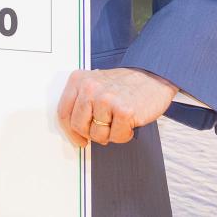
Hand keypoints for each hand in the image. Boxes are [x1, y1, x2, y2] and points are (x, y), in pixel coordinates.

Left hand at [56, 67, 176, 147]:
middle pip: (78, 126)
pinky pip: (117, 137)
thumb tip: (74, 132)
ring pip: (97, 134)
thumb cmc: (124, 84)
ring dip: (110, 134)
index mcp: (78, 80)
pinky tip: (129, 122)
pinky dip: (124, 135)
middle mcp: (89, 88)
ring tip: (118, 121)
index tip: (78, 139)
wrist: (153, 77)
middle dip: (92, 133)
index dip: (70, 131)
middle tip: (105, 128)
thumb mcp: (95, 84)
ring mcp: (106, 99)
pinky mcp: (123, 110)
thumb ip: (81, 102)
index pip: (63, 113)